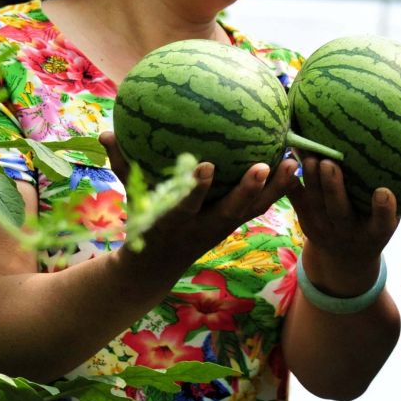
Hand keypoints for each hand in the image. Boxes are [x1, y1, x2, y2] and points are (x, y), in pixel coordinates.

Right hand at [99, 131, 297, 271]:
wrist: (155, 268)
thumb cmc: (142, 221)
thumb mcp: (130, 197)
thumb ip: (121, 164)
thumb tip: (105, 131)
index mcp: (175, 222)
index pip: (185, 206)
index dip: (196, 189)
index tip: (206, 166)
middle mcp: (203, 228)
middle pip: (230, 212)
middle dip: (246, 192)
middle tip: (264, 165)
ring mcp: (223, 228)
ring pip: (253, 211)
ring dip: (274, 190)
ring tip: (294, 163)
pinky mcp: (235, 224)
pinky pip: (259, 207)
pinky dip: (277, 189)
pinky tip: (295, 165)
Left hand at [286, 154, 398, 295]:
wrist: (345, 256)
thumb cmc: (373, 223)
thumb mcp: (388, 219)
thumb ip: (391, 201)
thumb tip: (399, 154)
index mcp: (376, 232)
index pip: (383, 223)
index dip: (384, 209)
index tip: (383, 192)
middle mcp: (349, 233)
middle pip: (340, 212)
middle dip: (334, 188)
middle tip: (330, 164)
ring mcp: (324, 229)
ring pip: (315, 204)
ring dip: (311, 180)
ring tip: (310, 156)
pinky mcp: (305, 221)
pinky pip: (296, 201)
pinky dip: (291, 182)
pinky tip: (289, 161)